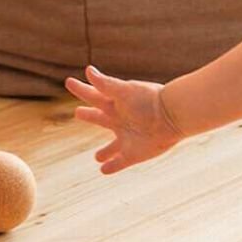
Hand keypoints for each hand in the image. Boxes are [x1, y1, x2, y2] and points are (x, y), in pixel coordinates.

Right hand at [65, 65, 183, 173]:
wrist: (172, 116)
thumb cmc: (148, 99)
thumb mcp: (124, 90)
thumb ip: (105, 84)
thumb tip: (88, 71)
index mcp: (115, 103)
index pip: (93, 95)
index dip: (81, 89)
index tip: (69, 82)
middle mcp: (119, 120)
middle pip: (99, 118)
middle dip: (89, 116)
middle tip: (78, 112)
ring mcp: (126, 138)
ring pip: (111, 147)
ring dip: (105, 152)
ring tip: (98, 157)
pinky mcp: (134, 154)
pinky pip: (120, 162)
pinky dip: (111, 166)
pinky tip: (103, 170)